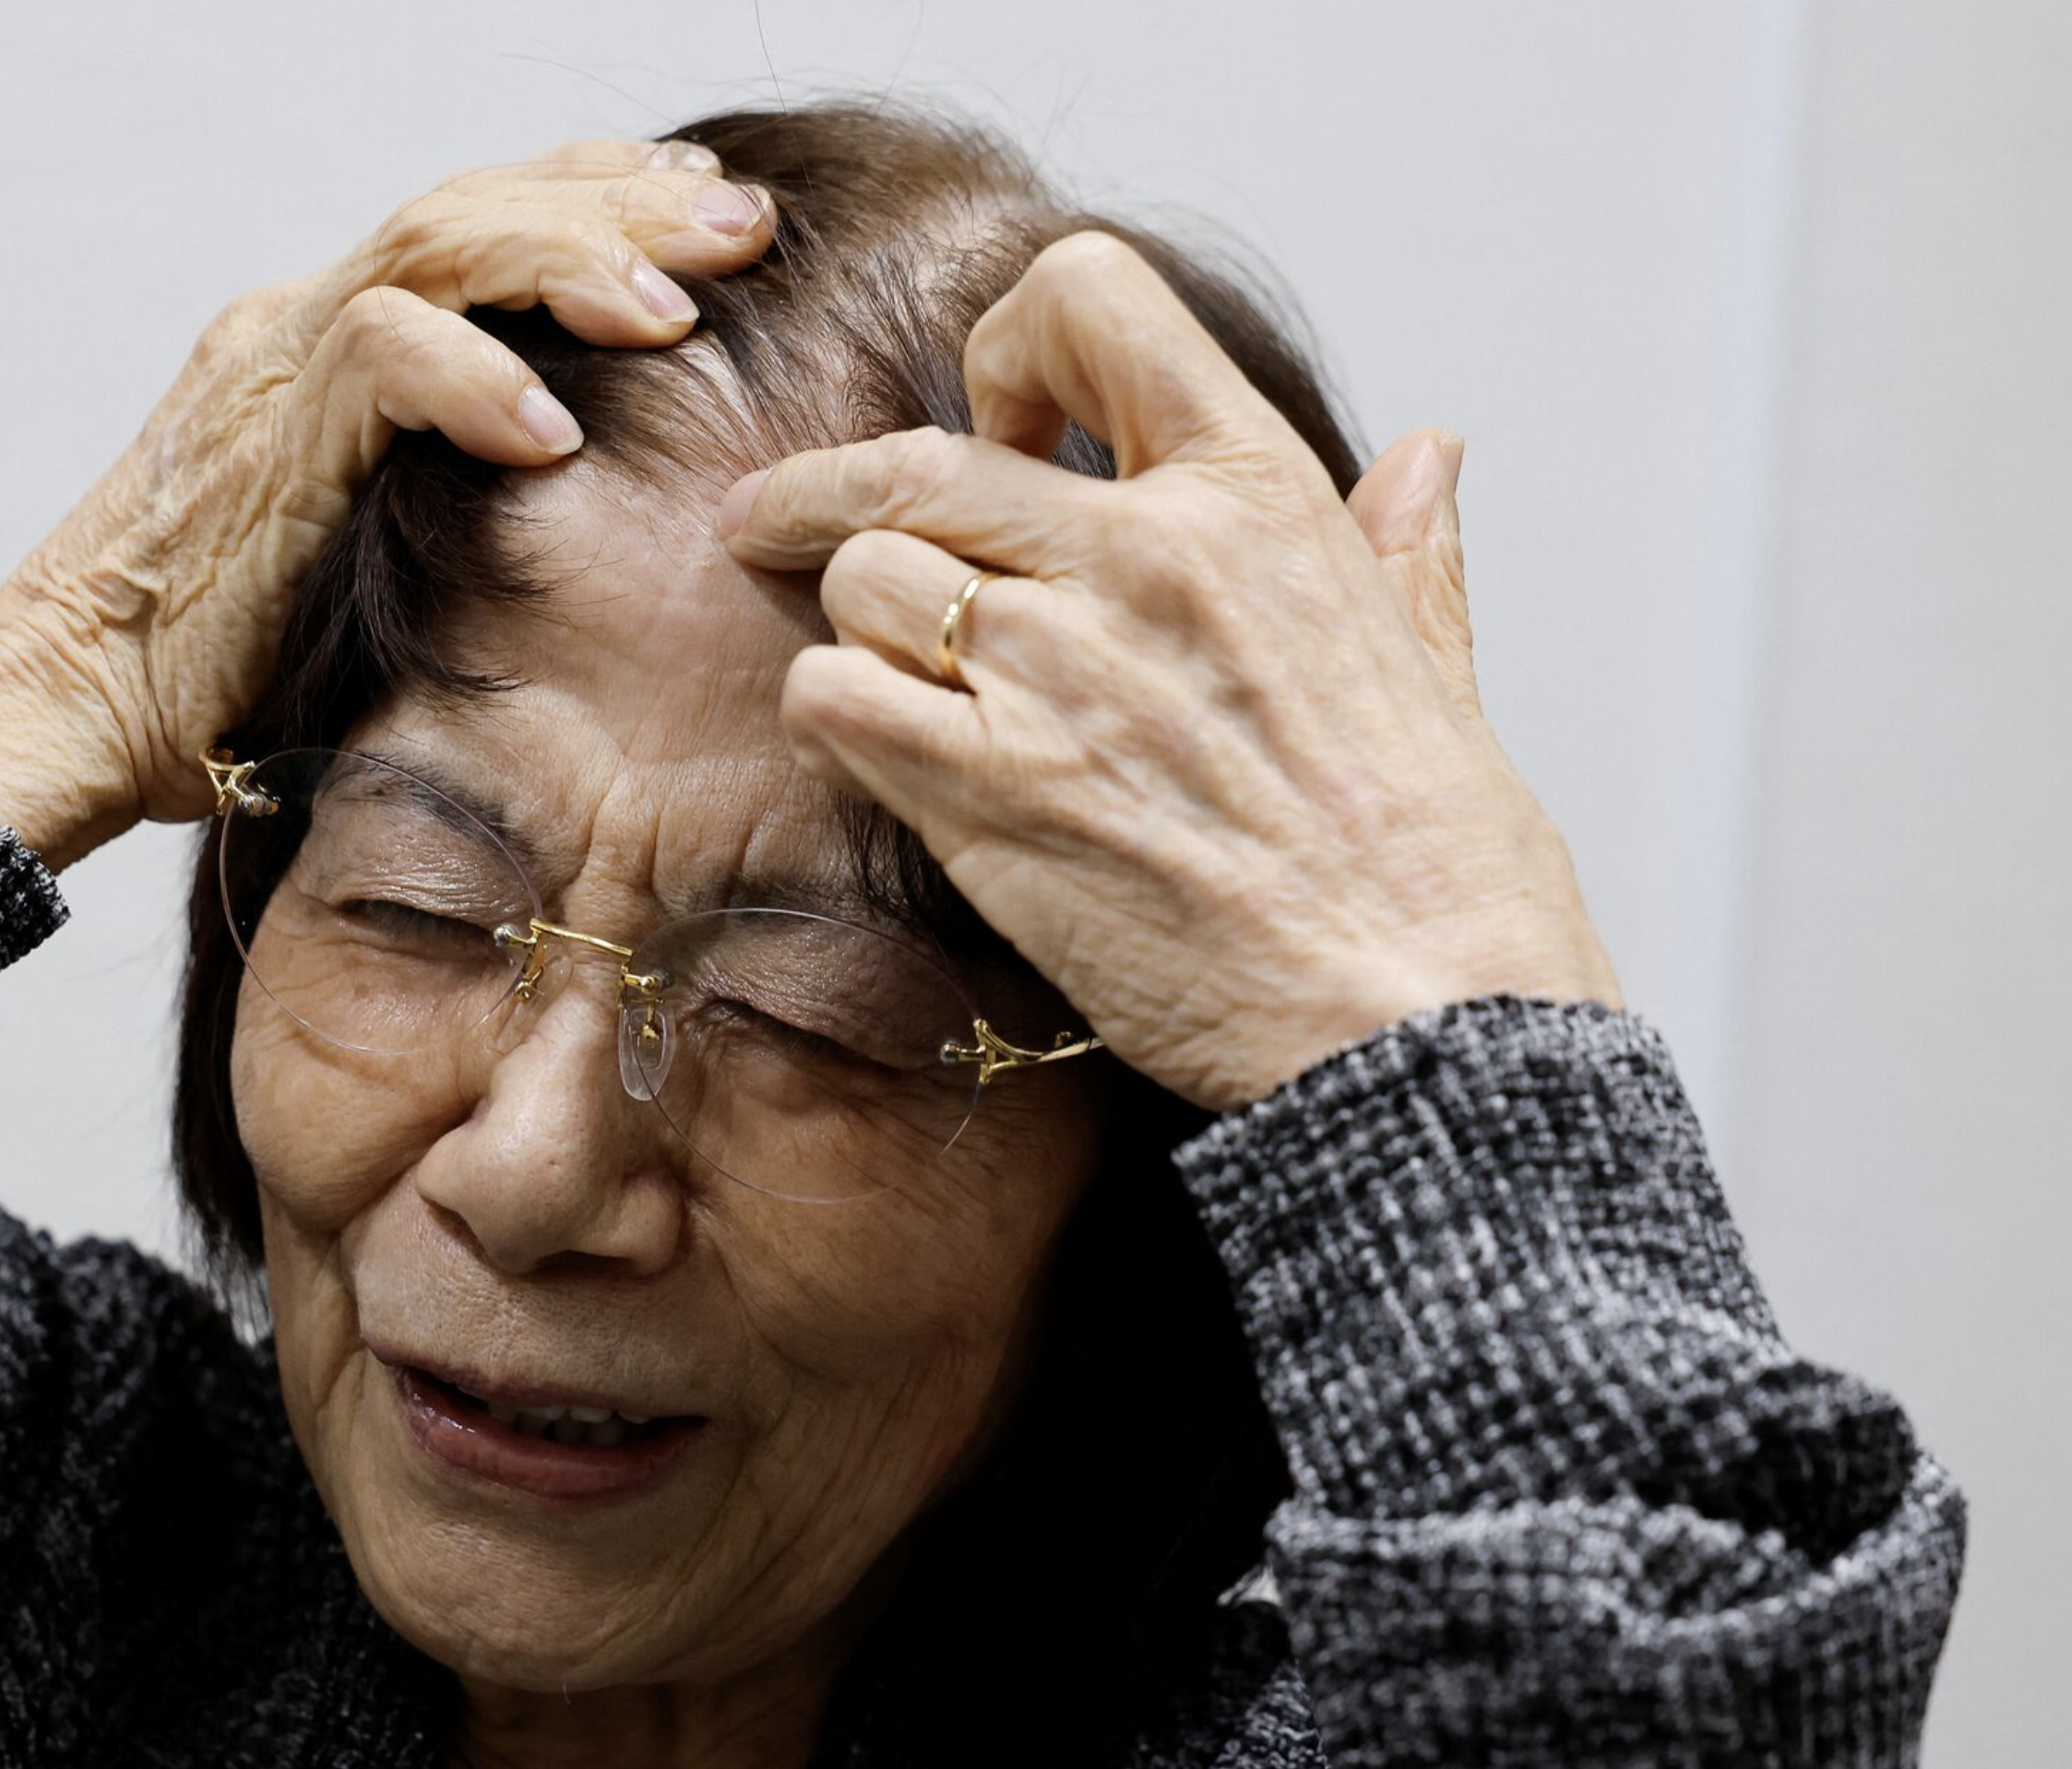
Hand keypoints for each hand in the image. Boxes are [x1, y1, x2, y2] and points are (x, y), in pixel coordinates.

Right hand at [0, 138, 775, 868]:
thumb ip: (460, 509)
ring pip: (435, 245)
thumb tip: (601, 534)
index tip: (711, 212)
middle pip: (478, 206)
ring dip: (570, 263)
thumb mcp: (373, 565)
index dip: (599, 201)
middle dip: (623, 204)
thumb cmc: (220, 673)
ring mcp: (271, 370)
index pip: (479, 227)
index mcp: (330, 349)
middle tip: (748, 220)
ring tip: (678, 308)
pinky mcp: (255, 437)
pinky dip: (474, 381)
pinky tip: (552, 428)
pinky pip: (378, 357)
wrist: (63, 712)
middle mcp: (299, 330)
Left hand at [717, 231, 1621, 1112]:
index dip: (1014, 343)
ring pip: (862, 576)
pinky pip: (831, 697)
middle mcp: (1143, 558)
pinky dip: (830, 717)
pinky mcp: (987, 791)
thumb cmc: (1435, 863)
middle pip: (917, 458)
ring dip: (856, 627)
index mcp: (1258, 497)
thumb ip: (1407, 548)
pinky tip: (875, 751)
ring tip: (890, 678)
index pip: (1093, 298)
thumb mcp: (1438, 667)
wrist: (1415, 1020)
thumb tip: (1429, 453)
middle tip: (779, 518)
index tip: (1004, 421)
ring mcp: (1055, 672)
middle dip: (828, 488)